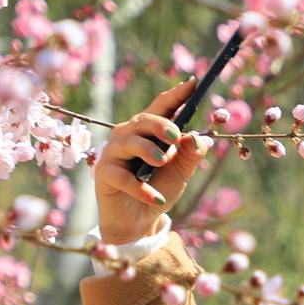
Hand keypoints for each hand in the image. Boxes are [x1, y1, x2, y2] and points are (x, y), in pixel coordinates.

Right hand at [91, 77, 214, 245]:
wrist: (139, 221)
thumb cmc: (159, 189)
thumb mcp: (181, 172)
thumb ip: (191, 154)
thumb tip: (199, 138)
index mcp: (149, 130)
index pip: (163, 106)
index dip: (177, 94)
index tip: (194, 84)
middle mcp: (128, 135)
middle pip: (144, 119)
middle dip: (161, 125)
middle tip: (176, 137)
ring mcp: (113, 152)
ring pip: (130, 142)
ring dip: (149, 150)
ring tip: (163, 162)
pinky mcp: (104, 173)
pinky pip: (123, 176)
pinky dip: (141, 188)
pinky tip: (156, 199)